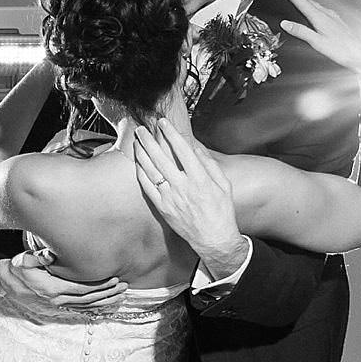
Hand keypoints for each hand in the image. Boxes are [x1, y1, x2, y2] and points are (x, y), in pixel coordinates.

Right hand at [0, 249, 126, 310]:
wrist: (6, 281)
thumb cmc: (17, 268)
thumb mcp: (24, 260)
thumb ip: (37, 257)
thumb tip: (48, 254)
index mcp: (52, 288)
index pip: (82, 288)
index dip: (100, 285)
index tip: (114, 279)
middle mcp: (56, 299)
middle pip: (88, 299)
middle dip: (108, 294)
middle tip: (124, 287)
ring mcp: (57, 304)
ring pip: (86, 306)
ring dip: (104, 302)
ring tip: (120, 296)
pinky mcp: (58, 305)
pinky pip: (80, 308)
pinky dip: (94, 307)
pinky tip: (105, 304)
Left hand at [135, 122, 246, 271]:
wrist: (213, 239)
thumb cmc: (221, 211)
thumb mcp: (223, 185)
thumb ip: (209, 165)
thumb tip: (195, 148)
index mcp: (200, 178)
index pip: (182, 150)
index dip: (171, 134)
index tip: (163, 123)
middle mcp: (183, 186)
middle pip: (161, 157)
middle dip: (150, 140)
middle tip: (142, 128)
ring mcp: (170, 197)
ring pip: (151, 171)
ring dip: (142, 154)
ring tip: (137, 142)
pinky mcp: (162, 207)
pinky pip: (148, 187)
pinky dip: (141, 173)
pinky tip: (138, 163)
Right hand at [272, 0, 360, 73]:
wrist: (360, 54)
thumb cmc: (342, 50)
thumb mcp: (318, 43)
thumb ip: (301, 32)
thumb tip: (285, 23)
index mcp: (320, 17)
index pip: (300, 0)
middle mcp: (326, 13)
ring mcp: (332, 16)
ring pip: (313, 2)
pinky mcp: (336, 20)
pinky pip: (319, 8)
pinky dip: (310, 5)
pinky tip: (311, 9)